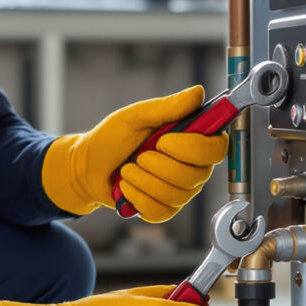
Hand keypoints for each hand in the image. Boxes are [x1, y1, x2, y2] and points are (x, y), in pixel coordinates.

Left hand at [41, 87, 228, 221]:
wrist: (88, 166)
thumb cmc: (112, 138)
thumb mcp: (137, 116)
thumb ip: (168, 107)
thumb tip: (198, 93)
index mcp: (192, 139)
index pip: (217, 148)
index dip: (195, 148)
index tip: (165, 140)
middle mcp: (192, 167)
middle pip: (197, 175)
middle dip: (160, 165)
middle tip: (140, 155)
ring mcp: (180, 191)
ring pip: (177, 194)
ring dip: (145, 180)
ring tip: (128, 169)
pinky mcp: (164, 209)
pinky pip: (161, 211)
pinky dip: (138, 197)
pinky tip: (128, 187)